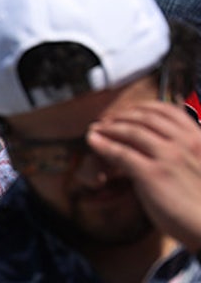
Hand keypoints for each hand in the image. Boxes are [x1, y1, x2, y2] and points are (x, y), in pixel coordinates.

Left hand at [86, 100, 200, 250]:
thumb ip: (185, 152)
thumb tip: (158, 147)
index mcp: (199, 139)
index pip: (167, 110)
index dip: (142, 108)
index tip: (127, 112)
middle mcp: (185, 143)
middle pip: (146, 118)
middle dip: (122, 116)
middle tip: (106, 121)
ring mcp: (168, 157)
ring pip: (131, 131)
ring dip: (109, 127)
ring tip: (96, 129)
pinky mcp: (152, 174)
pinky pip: (121, 153)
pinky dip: (103, 144)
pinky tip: (93, 141)